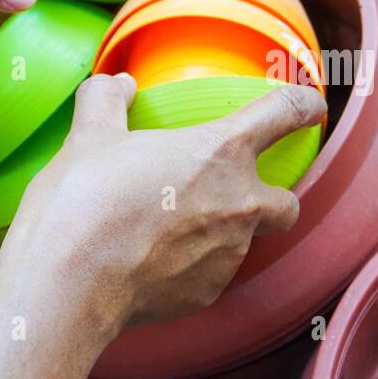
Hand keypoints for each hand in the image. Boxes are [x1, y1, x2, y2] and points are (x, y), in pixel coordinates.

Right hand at [0, 74, 327, 342]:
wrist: (66, 282)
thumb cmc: (83, 200)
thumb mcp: (89, 135)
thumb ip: (108, 100)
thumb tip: (116, 84)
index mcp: (220, 151)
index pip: (283, 114)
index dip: (303, 106)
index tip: (311, 106)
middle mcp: (239, 203)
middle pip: (287, 202)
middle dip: (273, 198)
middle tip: (233, 192)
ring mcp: (228, 255)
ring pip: (245, 243)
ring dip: (222, 234)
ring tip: (168, 231)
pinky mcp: (207, 294)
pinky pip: (210, 275)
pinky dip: (191, 268)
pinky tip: (151, 264)